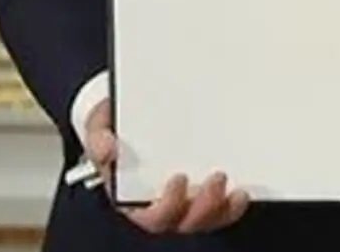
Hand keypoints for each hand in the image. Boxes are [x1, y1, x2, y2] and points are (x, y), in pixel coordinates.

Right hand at [82, 99, 249, 233]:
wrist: (127, 117)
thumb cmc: (113, 128)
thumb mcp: (99, 126)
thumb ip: (98, 138)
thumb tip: (108, 148)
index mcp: (129, 197)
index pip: (148, 215)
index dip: (166, 205)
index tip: (179, 178)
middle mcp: (157, 204)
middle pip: (181, 221)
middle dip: (202, 207)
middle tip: (216, 178)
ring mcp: (181, 201)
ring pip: (202, 220)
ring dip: (220, 208)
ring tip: (231, 186)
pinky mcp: (201, 194)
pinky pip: (219, 211)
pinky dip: (232, 207)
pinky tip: (241, 193)